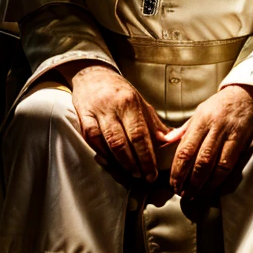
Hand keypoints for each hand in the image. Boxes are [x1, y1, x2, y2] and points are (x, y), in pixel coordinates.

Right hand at [67, 64, 168, 181]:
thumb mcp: (140, 102)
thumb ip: (153, 124)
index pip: (140, 134)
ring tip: (130, 173)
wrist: (92, 75)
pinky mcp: (83, 116)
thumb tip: (170, 142)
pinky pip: (92, 140)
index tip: (152, 172)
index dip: (146, 157)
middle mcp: (112, 106)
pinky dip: (102, 154)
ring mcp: (96, 112)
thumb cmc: (119, 92)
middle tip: (142, 176)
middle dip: (134, 163)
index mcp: (130, 101)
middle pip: (123, 142)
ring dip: (119, 162)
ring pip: (107, 143)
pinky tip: (110, 162)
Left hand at [165, 85, 252, 198]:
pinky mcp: (241, 141)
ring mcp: (229, 134)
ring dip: (204, 183)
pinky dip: (219, 179)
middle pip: (200, 159)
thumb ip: (184, 129)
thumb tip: (165, 142)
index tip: (172, 182)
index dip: (178, 169)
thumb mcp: (199, 111)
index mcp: (200, 119)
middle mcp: (214, 127)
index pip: (185, 148)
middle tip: (181, 193)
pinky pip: (229, 164)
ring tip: (195, 194)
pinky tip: (211, 187)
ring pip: (215, 164)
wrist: (247, 95)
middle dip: (189, 180)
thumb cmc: (220, 104)